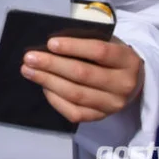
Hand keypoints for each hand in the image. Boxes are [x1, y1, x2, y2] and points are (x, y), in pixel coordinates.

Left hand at [22, 37, 143, 123]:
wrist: (130, 81)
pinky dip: (55, 99)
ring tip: (28, 70)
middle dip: (52, 65)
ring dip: (48, 81)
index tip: (50, 43)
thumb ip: (85, 41)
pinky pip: (74, 112)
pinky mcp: (101, 117)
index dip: (73, 47)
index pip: (99, 52)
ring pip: (76, 94)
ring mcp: (113, 104)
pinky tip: (43, 87)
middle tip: (29, 58)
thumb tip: (51, 44)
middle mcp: (123, 84)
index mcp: (127, 60)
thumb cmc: (110, 56)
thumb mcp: (107, 42)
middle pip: (83, 74)